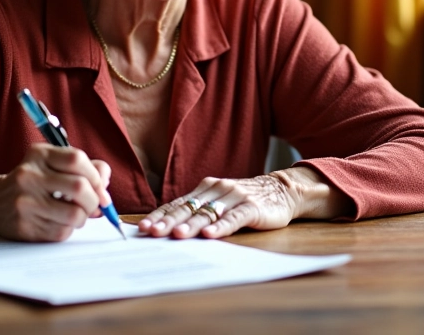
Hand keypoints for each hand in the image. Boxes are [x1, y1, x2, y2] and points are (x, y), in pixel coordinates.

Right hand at [0, 143, 111, 241]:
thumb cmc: (32, 181)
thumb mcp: (52, 164)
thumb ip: (84, 168)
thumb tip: (105, 187)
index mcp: (39, 154)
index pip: (77, 159)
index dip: (96, 175)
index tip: (100, 186)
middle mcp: (30, 176)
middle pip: (79, 187)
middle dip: (94, 199)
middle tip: (94, 204)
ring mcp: (25, 202)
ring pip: (74, 214)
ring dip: (83, 217)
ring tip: (77, 214)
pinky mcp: (24, 227)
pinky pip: (61, 232)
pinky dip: (68, 229)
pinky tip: (60, 222)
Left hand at [138, 166, 351, 239]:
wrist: (281, 190)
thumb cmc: (244, 200)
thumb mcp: (219, 201)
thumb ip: (198, 211)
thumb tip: (168, 227)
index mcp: (205, 188)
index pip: (177, 203)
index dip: (160, 215)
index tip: (142, 228)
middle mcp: (216, 189)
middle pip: (188, 208)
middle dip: (168, 221)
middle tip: (152, 233)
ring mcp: (234, 197)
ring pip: (207, 213)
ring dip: (190, 225)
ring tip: (176, 235)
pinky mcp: (251, 208)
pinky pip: (233, 218)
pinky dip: (220, 227)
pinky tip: (210, 235)